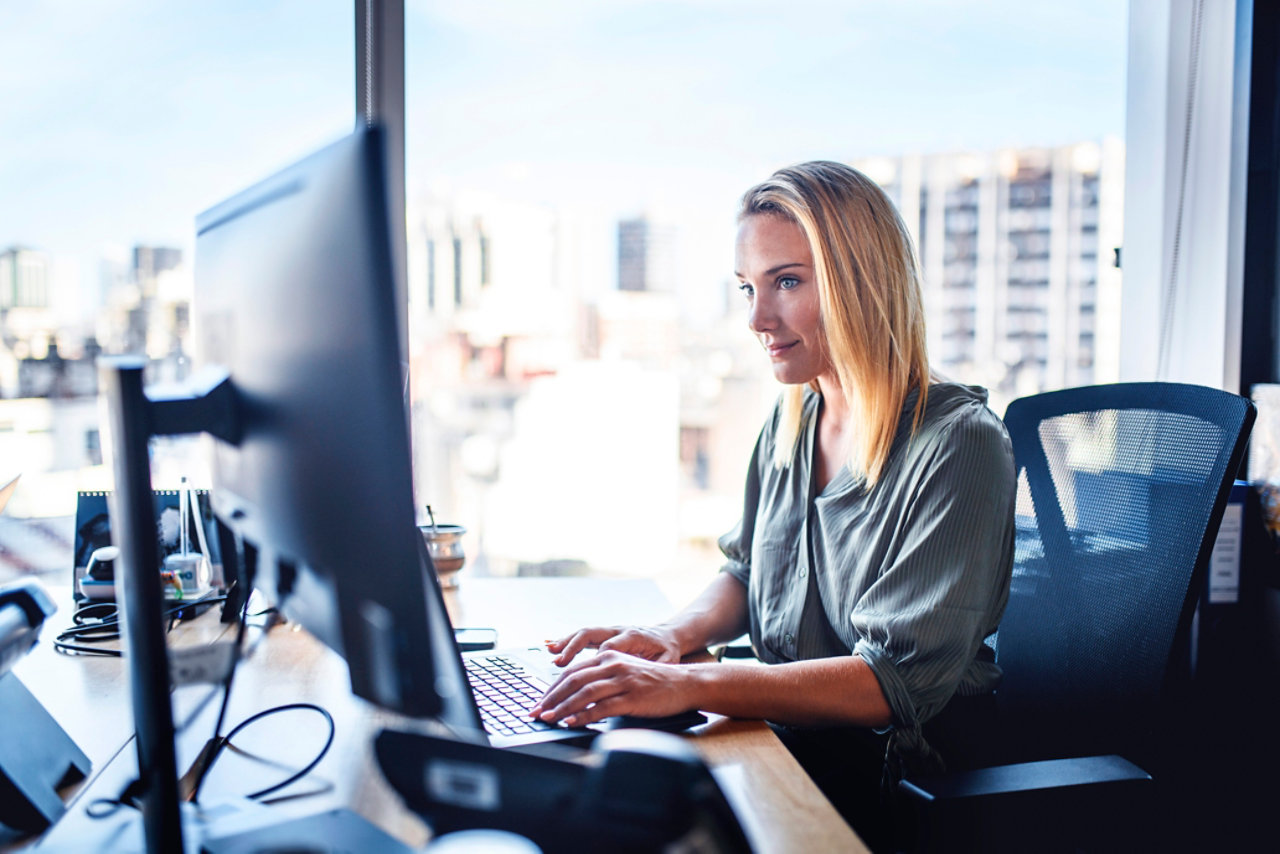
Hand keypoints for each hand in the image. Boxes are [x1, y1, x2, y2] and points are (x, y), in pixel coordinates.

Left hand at [529, 650, 693, 726]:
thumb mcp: (624, 672)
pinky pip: (603, 707)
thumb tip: (573, 697)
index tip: (539, 702)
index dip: (552, 688)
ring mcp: (623, 681)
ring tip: (549, 718)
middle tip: (536, 712)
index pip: (572, 672)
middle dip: (550, 698)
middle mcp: (613, 664)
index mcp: (608, 656)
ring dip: (562, 707)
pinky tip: (573, 722)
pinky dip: (585, 715)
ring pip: (585, 693)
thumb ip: (601, 679)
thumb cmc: (653, 682)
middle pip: (573, 680)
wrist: (684, 684)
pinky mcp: (633, 697)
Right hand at [546, 625, 681, 666]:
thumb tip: (643, 675)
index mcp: (633, 636)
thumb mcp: (667, 660)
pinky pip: (581, 637)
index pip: (610, 647)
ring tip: (550, 652)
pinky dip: (566, 641)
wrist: (667, 637)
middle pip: (591, 634)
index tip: (586, 677)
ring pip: (583, 633)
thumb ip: (655, 667)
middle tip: (558, 662)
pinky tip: (550, 646)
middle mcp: (617, 630)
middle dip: (572, 647)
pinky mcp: (603, 635)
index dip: (596, 660)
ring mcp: (609, 631)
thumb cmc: (666, 652)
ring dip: (565, 642)